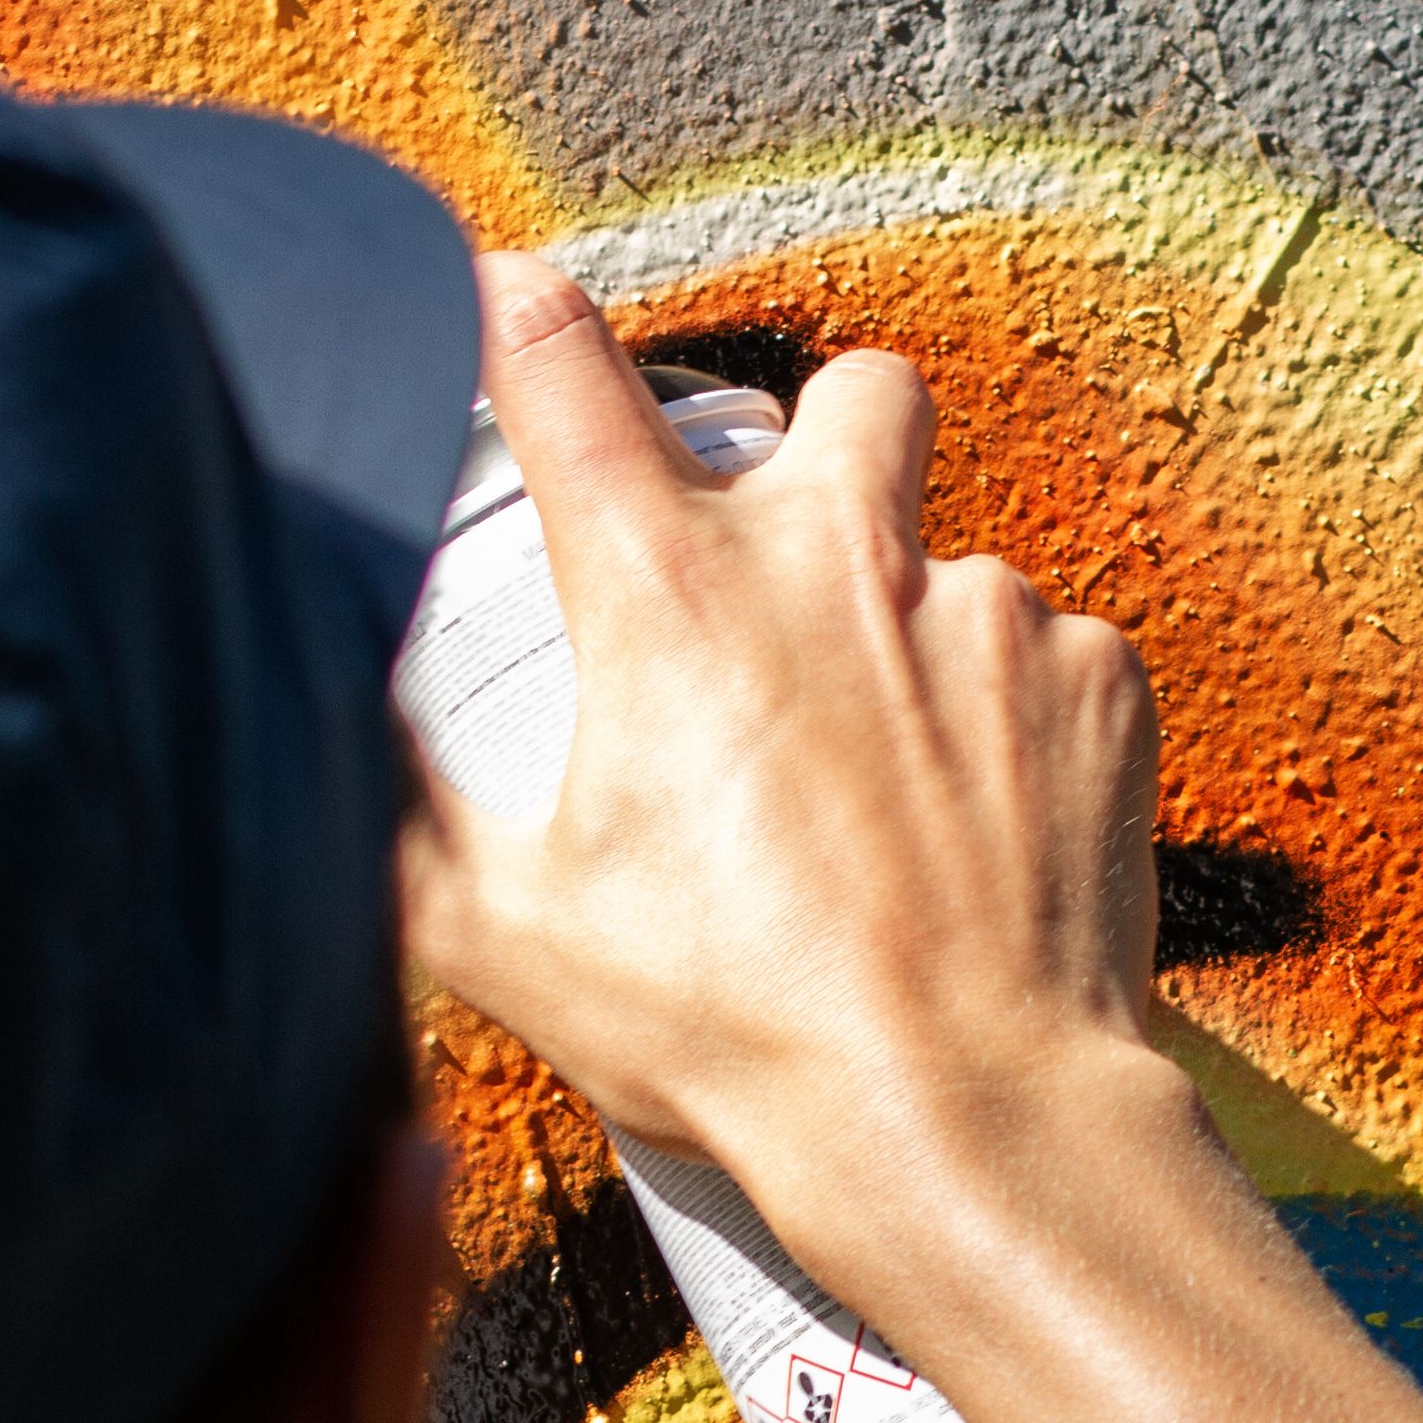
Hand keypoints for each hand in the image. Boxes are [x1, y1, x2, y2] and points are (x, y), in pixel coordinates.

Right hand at [394, 256, 1179, 1311]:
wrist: (968, 1120)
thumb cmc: (739, 1035)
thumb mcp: (501, 935)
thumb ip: (398, 811)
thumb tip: (326, 735)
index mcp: (669, 592)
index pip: (561, 365)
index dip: (523, 314)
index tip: (515, 302)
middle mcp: (836, 560)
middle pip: (845, 393)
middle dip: (823, 451)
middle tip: (793, 578)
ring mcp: (985, 613)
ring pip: (951, 559)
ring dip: (918, 639)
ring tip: (888, 791)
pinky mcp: (1096, 684)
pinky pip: (1050, 660)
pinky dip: (1014, 729)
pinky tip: (977, 835)